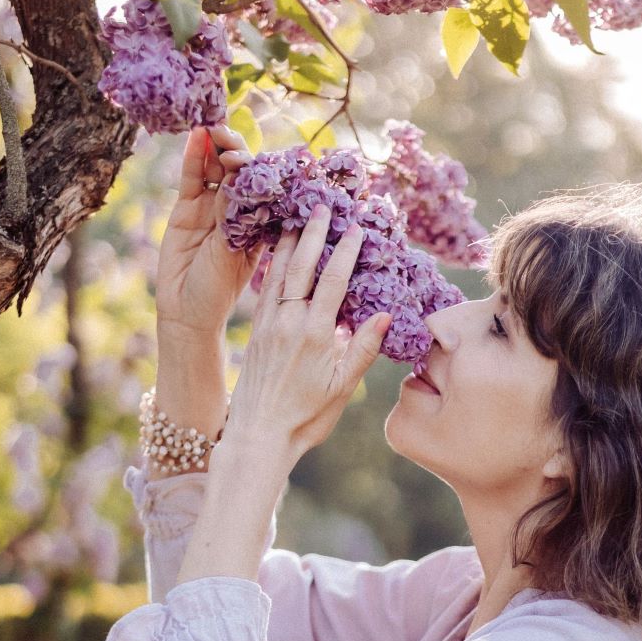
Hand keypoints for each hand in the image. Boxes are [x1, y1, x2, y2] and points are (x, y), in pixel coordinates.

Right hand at [155, 122, 261, 345]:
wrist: (185, 311)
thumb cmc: (217, 292)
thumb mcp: (230, 256)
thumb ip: (231, 220)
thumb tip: (235, 180)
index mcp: (259, 224)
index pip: (264, 188)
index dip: (261, 169)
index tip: (259, 157)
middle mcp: (237, 211)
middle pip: (239, 172)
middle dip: (237, 151)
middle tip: (230, 138)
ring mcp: (211, 206)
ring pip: (215, 169)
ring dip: (216, 147)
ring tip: (214, 127)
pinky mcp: (187, 207)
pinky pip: (192, 176)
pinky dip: (193, 156)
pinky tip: (195, 135)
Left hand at [218, 207, 390, 461]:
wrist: (259, 435)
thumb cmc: (306, 418)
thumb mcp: (341, 389)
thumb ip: (362, 350)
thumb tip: (384, 314)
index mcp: (316, 335)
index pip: (333, 280)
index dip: (345, 251)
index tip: (355, 228)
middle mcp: (290, 322)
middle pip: (303, 266)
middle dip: (314, 233)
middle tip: (322, 205)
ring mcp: (269, 324)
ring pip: (280, 272)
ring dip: (290, 241)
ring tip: (297, 215)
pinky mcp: (257, 331)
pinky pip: (266, 287)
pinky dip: (272, 263)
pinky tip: (276, 249)